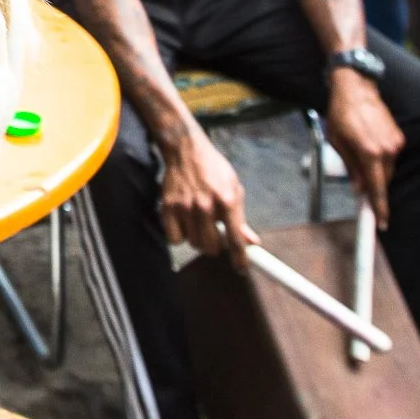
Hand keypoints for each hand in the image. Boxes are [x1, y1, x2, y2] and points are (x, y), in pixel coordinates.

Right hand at [157, 122, 257, 262]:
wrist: (186, 150)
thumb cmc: (213, 169)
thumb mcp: (234, 188)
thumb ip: (240, 217)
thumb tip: (251, 241)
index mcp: (227, 201)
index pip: (235, 239)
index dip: (240, 258)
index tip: (241, 268)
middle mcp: (206, 206)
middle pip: (211, 247)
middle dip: (216, 246)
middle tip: (216, 235)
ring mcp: (185, 207)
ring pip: (193, 243)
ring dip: (198, 239)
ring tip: (200, 223)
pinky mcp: (168, 207)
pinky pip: (174, 238)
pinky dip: (180, 235)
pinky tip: (185, 223)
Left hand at [325, 69, 403, 227]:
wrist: (356, 88)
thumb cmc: (341, 113)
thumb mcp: (337, 143)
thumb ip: (351, 168)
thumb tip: (358, 189)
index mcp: (369, 153)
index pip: (377, 188)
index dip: (379, 207)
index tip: (381, 222)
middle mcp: (387, 149)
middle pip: (383, 181)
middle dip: (374, 190)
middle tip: (362, 197)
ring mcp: (395, 142)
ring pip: (387, 169)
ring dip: (376, 172)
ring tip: (359, 158)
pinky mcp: (398, 136)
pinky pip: (390, 157)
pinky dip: (380, 160)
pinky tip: (368, 149)